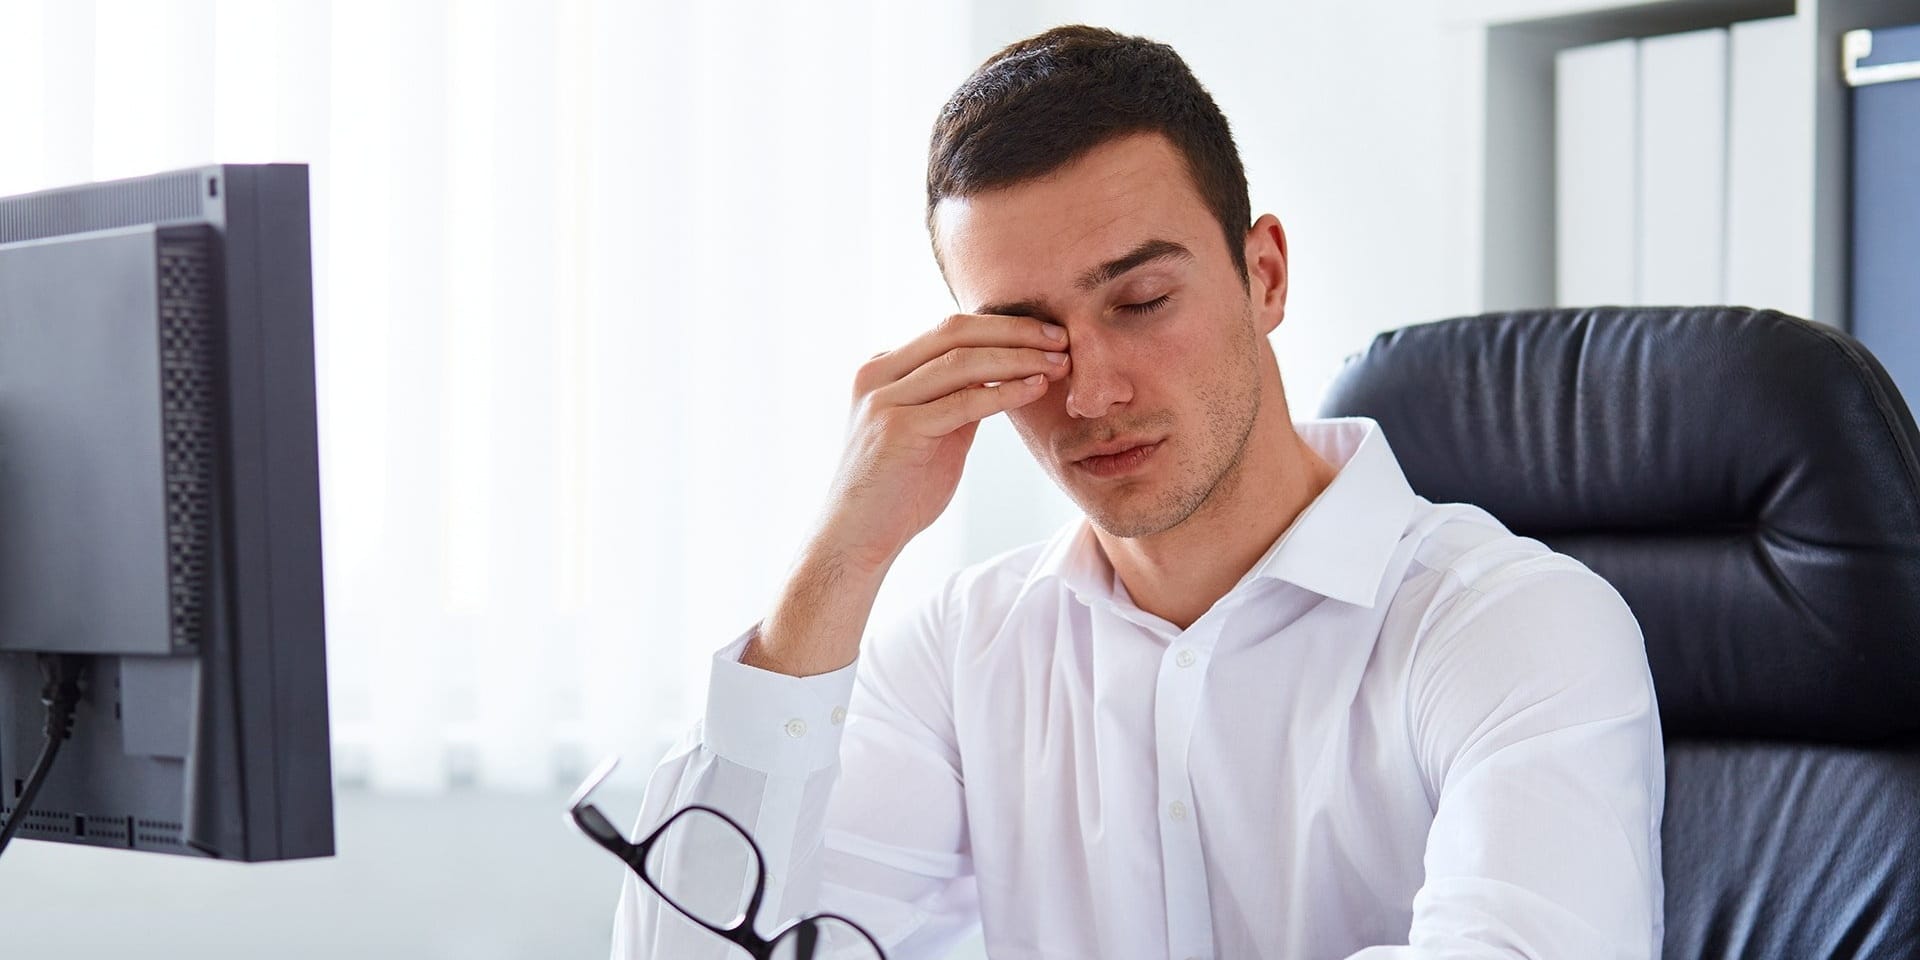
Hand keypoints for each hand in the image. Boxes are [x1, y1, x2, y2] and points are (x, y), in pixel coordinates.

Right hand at [813, 312, 1070, 572]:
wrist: (858, 537)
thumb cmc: (899, 489)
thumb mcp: (933, 432)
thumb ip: (958, 400)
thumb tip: (1003, 376)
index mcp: (884, 367)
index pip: (951, 330)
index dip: (1003, 325)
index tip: (1047, 334)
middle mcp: (878, 374)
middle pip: (956, 332)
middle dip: (1015, 331)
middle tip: (1061, 338)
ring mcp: (883, 399)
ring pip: (962, 362)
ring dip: (1018, 358)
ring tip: (1058, 363)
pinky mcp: (897, 428)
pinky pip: (963, 401)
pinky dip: (1005, 392)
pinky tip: (1035, 388)